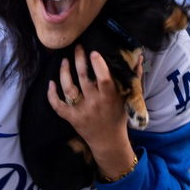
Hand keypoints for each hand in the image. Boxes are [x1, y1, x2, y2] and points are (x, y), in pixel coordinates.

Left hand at [47, 46, 136, 177]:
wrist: (108, 142)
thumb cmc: (119, 117)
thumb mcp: (129, 98)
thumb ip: (134, 78)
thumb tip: (138, 58)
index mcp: (109, 98)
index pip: (104, 79)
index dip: (98, 65)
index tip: (94, 52)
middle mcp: (94, 103)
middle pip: (83, 78)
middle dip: (79, 60)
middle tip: (78, 47)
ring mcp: (81, 111)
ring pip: (68, 88)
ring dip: (64, 72)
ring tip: (64, 60)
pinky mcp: (71, 118)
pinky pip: (58, 105)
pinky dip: (52, 95)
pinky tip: (51, 83)